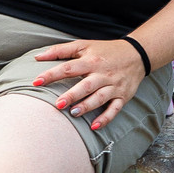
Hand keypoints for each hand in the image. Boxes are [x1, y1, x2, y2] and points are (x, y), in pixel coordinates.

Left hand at [31, 38, 147, 130]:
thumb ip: (60, 50)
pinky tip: (95, 126)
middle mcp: (102, 74)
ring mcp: (113, 86)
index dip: (52, 74)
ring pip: (100, 97)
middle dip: (72, 95)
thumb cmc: (105, 51)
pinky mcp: (122, 96)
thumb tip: (37, 57)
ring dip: (87, 106)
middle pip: (86, 85)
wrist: (137, 54)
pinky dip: (106, 118)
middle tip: (58, 104)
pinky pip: (114, 109)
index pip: (69, 68)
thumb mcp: (84, 45)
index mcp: (91, 60)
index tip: (36, 81)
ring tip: (74, 113)